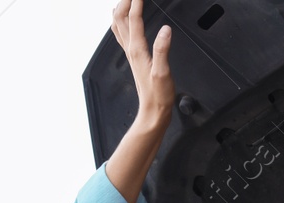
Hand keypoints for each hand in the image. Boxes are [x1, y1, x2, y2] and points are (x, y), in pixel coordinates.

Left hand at [111, 0, 173, 126]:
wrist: (152, 111)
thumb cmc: (158, 95)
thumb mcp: (163, 72)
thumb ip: (163, 49)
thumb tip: (165, 30)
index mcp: (137, 50)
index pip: (134, 18)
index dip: (137, 2)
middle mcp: (131, 49)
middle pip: (121, 17)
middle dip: (125, 1)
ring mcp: (130, 53)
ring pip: (118, 25)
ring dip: (120, 9)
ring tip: (126, 0)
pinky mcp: (133, 58)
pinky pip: (122, 34)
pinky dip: (121, 21)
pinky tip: (124, 20)